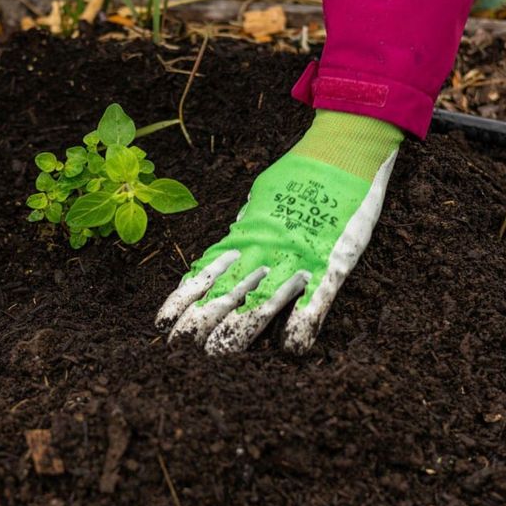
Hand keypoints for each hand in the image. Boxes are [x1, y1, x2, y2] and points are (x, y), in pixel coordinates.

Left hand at [156, 111, 401, 353]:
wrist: (343, 149)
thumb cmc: (300, 172)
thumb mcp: (261, 199)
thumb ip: (248, 226)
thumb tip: (234, 243)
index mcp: (246, 235)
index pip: (206, 273)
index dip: (183, 300)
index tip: (162, 322)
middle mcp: (264, 249)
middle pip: (225, 294)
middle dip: (199, 324)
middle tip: (176, 351)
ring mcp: (297, 256)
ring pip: (261, 303)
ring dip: (237, 332)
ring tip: (214, 356)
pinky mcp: (332, 260)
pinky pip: (316, 300)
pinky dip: (302, 325)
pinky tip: (289, 349)